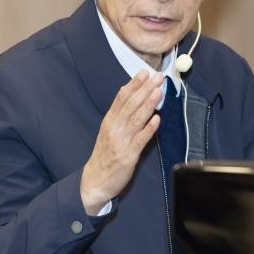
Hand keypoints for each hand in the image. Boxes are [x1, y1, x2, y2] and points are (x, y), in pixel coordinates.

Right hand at [80, 71, 163, 214]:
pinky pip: (140, 140)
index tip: (144, 72)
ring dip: (148, 104)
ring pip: (136, 119)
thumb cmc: (105, 155)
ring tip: (159, 92)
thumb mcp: (109, 131)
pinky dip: (149, 129)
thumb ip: (121, 116)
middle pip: (130, 105)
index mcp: (109, 121)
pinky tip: (157, 119)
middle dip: (145, 89)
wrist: (95, 181)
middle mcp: (114, 128)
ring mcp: (121, 142)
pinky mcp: (128, 156)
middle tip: (157, 77)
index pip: (121, 98)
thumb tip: (137, 98)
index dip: (134, 84)